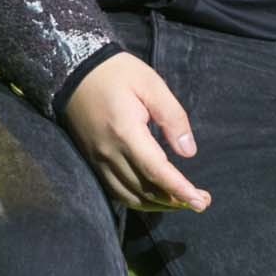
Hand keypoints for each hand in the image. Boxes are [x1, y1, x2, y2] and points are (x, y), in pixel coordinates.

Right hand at [64, 51, 210, 212]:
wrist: (75, 71)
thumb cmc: (117, 72)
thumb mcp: (150, 84)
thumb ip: (172, 117)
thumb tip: (189, 151)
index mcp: (126, 132)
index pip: (156, 170)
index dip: (179, 189)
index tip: (201, 201)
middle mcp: (110, 153)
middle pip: (145, 189)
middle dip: (175, 200)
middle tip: (201, 201)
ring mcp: (98, 160)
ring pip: (130, 196)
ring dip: (157, 204)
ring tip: (181, 202)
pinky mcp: (92, 161)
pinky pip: (116, 191)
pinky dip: (137, 200)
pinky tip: (153, 197)